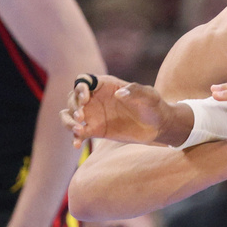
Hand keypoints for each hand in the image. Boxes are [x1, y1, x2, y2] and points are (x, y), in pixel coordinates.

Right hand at [61, 75, 189, 146]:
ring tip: (78, 129)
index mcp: (106, 85)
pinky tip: (77, 145)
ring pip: (69, 114)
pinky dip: (75, 138)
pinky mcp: (95, 130)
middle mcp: (96, 98)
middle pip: (72, 97)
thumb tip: (120, 94)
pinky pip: (78, 132)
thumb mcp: (150, 96)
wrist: (158, 126)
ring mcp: (94, 114)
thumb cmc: (155, 106)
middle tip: (81, 117)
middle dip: (73, 106)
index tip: (85, 98)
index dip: (80, 87)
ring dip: (68, 121)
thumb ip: (136, 91)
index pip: (84, 81)